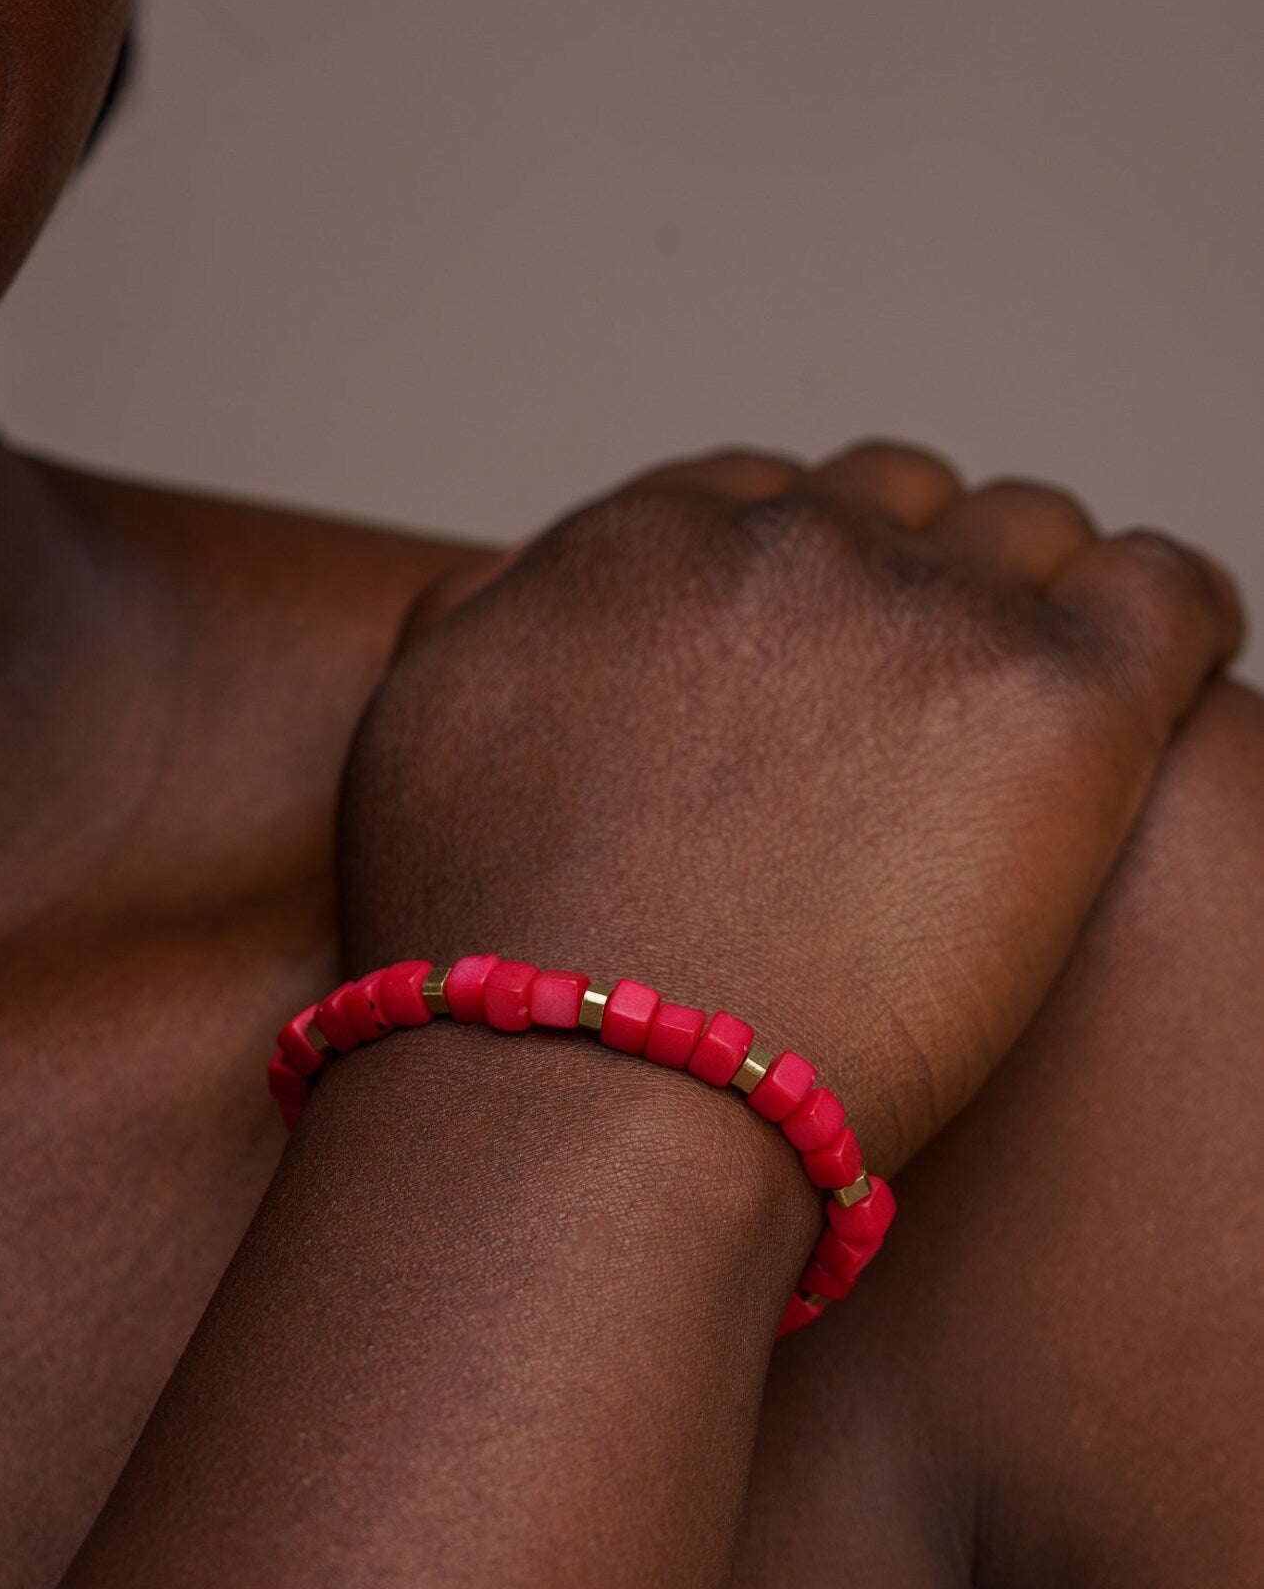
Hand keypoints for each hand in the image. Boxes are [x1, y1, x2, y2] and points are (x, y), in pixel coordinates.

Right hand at [339, 444, 1242, 1170]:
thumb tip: (509, 577)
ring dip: (1031, 599)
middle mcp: (786, 545)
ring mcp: (924, 613)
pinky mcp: (1054, 704)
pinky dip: (1176, 618)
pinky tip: (1158, 678)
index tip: (819, 661)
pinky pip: (1171, 589)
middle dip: (908, 578)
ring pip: (1031, 530)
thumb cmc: (490, 957)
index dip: (799, 576)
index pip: (764, 495)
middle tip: (913, 706)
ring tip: (1027, 713)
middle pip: (897, 499)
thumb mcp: (413, 737)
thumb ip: (473, 621)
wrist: (584, 1092)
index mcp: (642, 544)